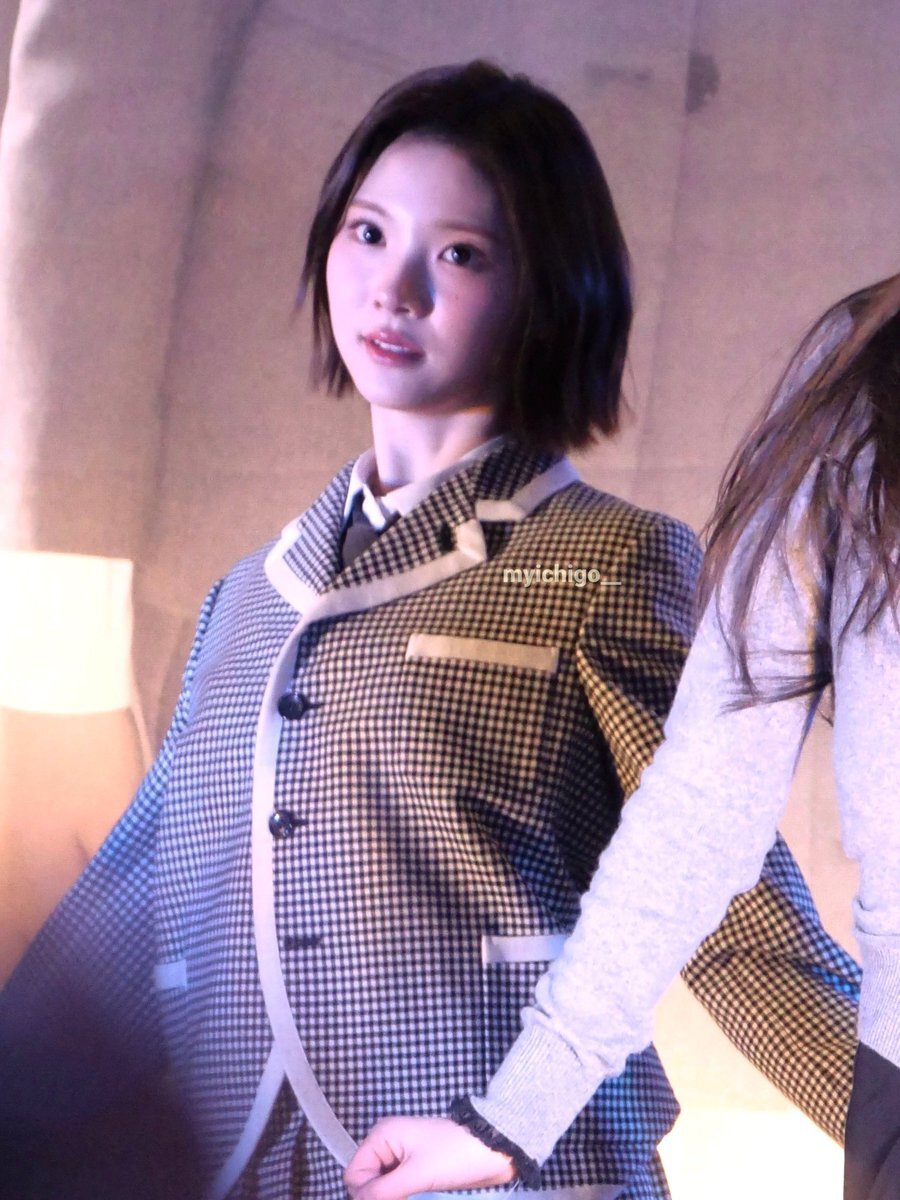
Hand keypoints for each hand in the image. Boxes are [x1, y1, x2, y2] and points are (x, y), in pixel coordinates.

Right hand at [345, 1116, 516, 1199]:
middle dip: (380, 1197)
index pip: (354, 1175)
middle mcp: (388, 1144)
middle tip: (406, 1199)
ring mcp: (401, 1157)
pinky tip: (418, 1198)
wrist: (493, 1150)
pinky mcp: (415, 1170)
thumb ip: (384, 1192)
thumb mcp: (417, 1175)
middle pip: (367, 1183)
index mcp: (382, 1135)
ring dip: (392, 1198)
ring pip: (382, 1190)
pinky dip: (402, 1198)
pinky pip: (397, 1190)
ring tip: (415, 1198)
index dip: (365, 1195)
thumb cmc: (455, 1156)